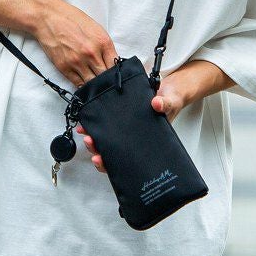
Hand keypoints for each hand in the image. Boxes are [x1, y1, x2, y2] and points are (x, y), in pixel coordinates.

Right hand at [32, 0, 117, 86]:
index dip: (115, 73)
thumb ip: (105, 46)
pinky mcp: (64, 67)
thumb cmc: (71, 19)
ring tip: (93, 81)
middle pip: (104, 77)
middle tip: (104, 80)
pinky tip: (84, 82)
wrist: (48, 17)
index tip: (113, 75)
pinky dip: (82, 85)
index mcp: (102, 42)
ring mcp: (77, 62)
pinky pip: (78, 84)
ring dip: (94, 84)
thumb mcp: (95, 28)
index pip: (115, 66)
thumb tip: (111, 62)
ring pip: (92, 83)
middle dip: (105, 79)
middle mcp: (91, 53)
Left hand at [75, 72, 189, 173]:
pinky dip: (96, 126)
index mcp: (144, 143)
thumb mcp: (170, 102)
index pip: (126, 161)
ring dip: (94, 138)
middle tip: (90, 142)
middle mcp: (133, 140)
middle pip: (112, 153)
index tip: (99, 159)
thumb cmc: (170, 102)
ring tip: (85, 132)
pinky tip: (88, 123)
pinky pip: (108, 126)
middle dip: (98, 150)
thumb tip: (157, 104)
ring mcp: (127, 131)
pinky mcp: (122, 119)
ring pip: (107, 142)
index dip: (110, 164)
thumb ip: (165, 104)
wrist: (169, 91)